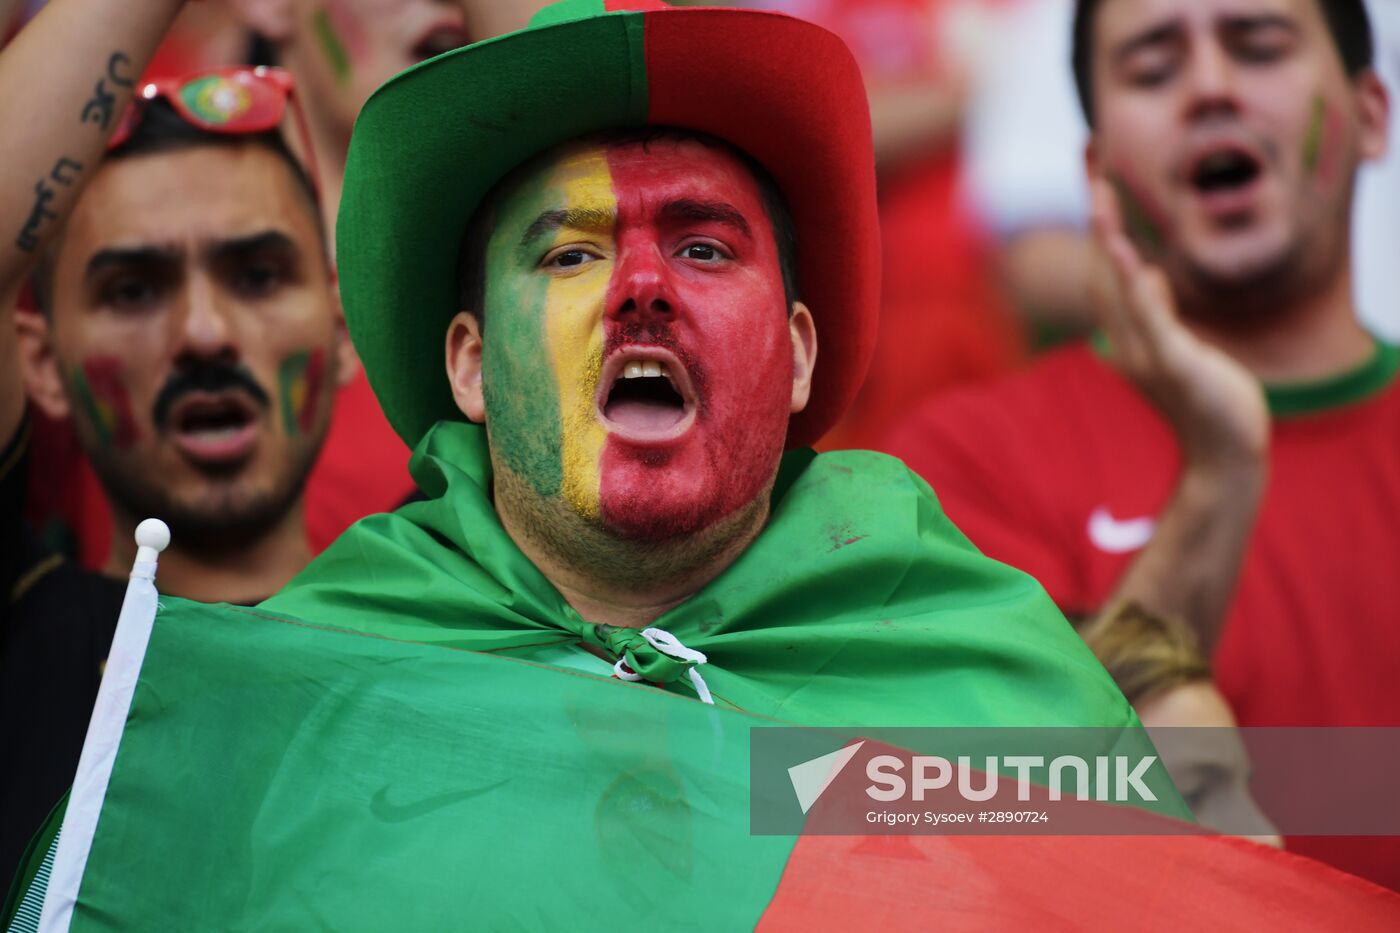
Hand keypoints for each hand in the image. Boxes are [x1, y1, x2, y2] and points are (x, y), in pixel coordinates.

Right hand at [1089, 176, 1268, 470]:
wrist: (1224, 455)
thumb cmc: (1209, 403)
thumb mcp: (1183, 346)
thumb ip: (1160, 312)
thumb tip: (1150, 276)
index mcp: (1129, 335)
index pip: (1105, 272)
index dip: (1099, 228)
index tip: (1099, 183)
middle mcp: (1127, 342)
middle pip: (1101, 273)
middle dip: (1098, 222)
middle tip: (1095, 171)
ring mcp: (1146, 355)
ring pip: (1117, 290)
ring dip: (1107, 242)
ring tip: (1102, 200)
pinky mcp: (1173, 366)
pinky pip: (1148, 319)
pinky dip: (1133, 286)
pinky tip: (1126, 254)